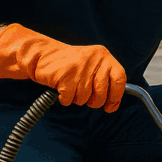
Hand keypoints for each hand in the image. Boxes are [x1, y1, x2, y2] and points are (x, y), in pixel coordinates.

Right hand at [0, 24, 126, 111]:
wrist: (42, 55)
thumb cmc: (69, 64)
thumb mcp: (91, 65)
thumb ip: (104, 79)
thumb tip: (114, 103)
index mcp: (103, 56)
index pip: (119, 78)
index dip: (116, 96)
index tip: (110, 106)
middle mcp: (94, 60)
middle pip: (101, 94)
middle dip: (93, 102)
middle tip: (84, 96)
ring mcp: (80, 68)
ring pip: (84, 98)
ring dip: (76, 98)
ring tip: (70, 86)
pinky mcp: (65, 76)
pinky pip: (70, 99)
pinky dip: (65, 98)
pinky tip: (61, 88)